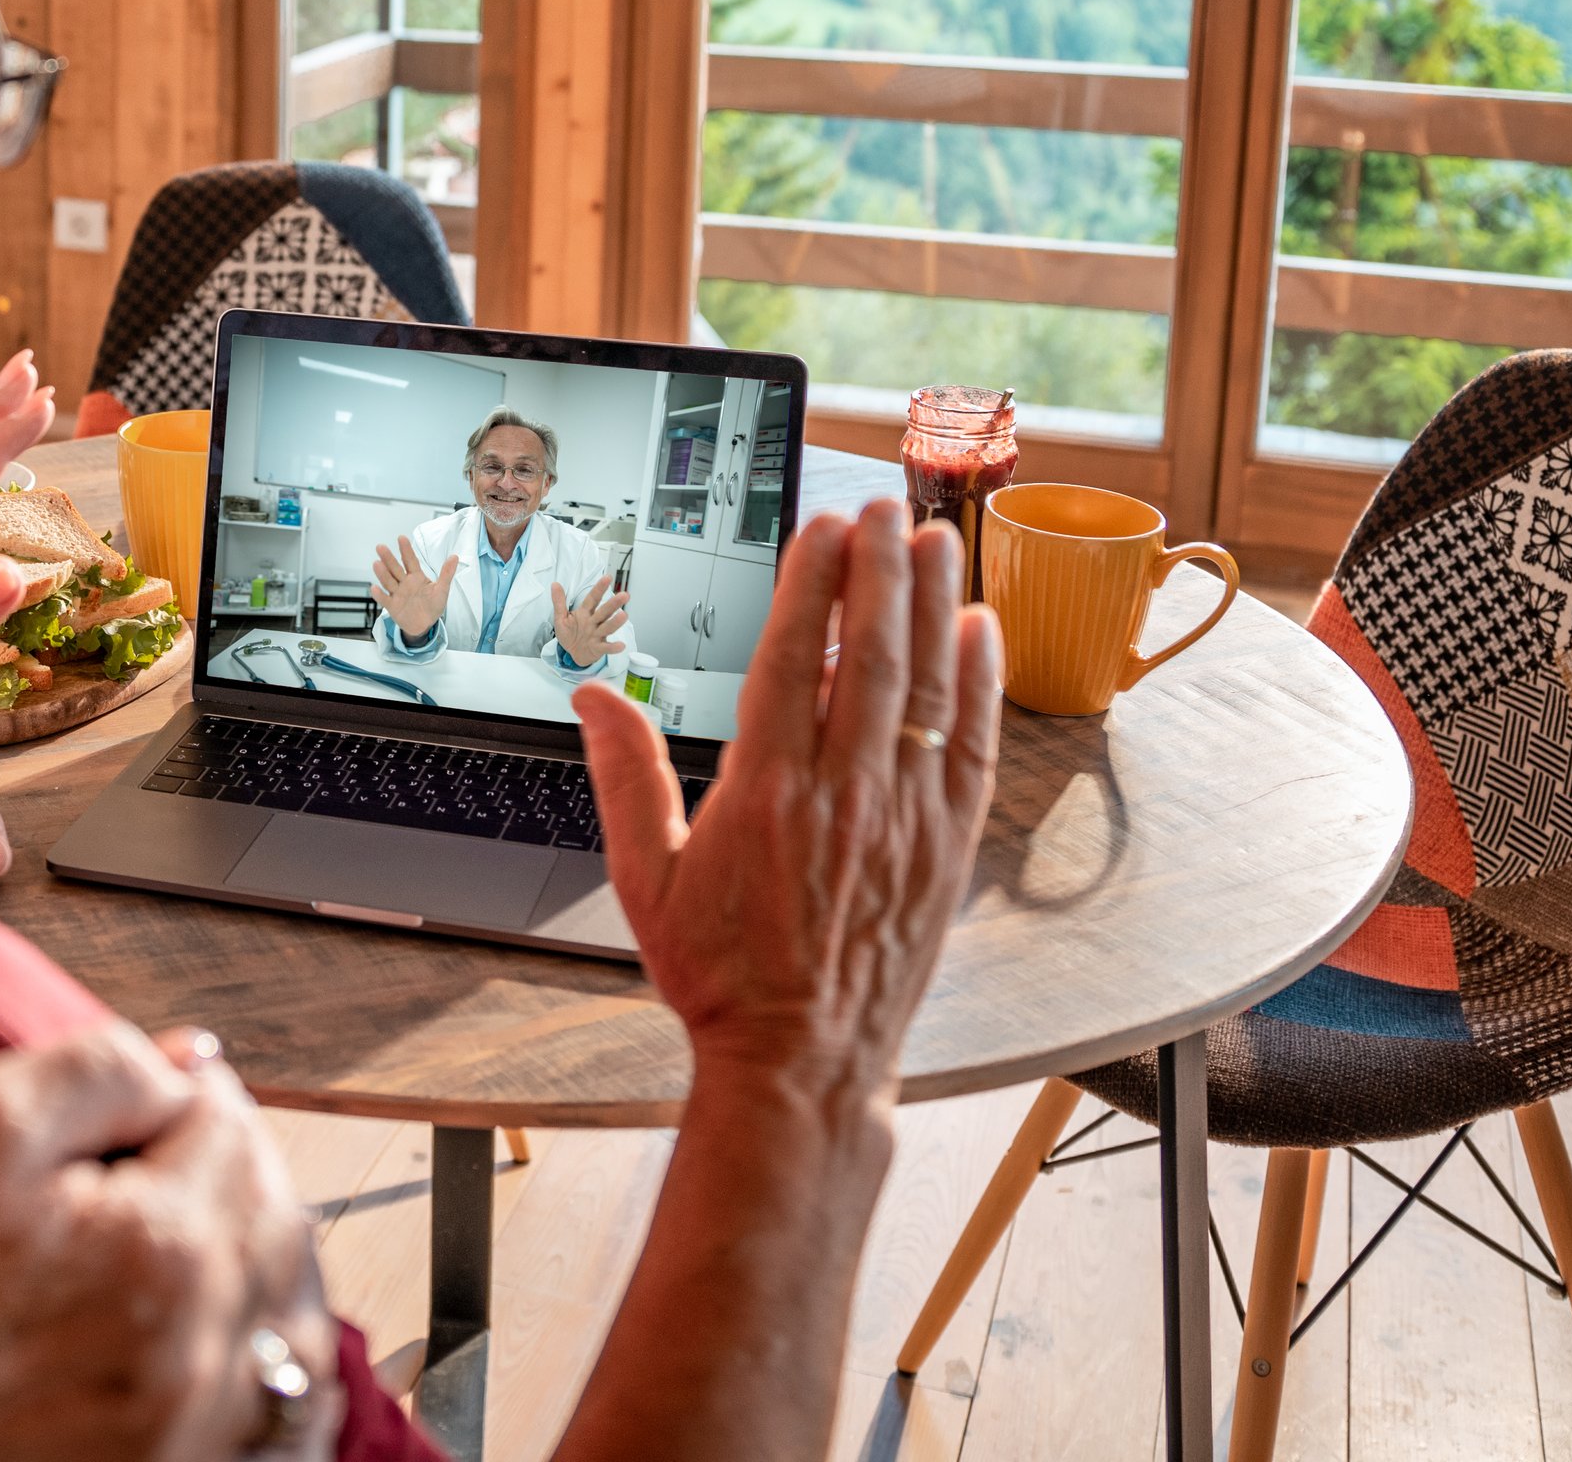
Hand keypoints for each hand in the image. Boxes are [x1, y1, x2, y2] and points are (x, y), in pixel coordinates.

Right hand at [0, 1024, 339, 1461]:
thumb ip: (101, 1067)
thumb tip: (185, 1066)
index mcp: (164, 1247)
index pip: (232, 1131)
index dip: (194, 1094)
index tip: (158, 1093)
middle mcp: (200, 1353)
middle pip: (279, 1228)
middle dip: (244, 1171)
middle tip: (191, 1149)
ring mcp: (189, 1437)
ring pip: (301, 1337)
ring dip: (279, 1272)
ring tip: (232, 1239)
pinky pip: (279, 1444)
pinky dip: (286, 1389)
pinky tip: (256, 1358)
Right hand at [368, 537, 463, 641]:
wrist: (425, 625)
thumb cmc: (432, 605)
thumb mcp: (442, 589)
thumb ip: (446, 573)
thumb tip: (455, 557)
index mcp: (416, 576)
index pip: (410, 560)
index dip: (406, 550)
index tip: (401, 538)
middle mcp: (404, 583)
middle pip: (395, 569)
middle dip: (388, 558)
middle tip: (381, 547)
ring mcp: (397, 594)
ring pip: (389, 581)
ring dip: (383, 573)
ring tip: (377, 563)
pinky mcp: (392, 606)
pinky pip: (385, 599)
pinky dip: (379, 595)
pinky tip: (375, 588)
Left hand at [550, 572, 624, 665]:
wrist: (573, 654)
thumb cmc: (570, 635)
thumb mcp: (561, 618)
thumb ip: (559, 602)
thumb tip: (555, 584)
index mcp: (585, 613)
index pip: (592, 599)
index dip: (599, 589)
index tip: (607, 578)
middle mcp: (593, 622)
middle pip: (604, 611)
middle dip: (613, 604)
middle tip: (624, 595)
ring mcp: (597, 635)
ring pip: (607, 627)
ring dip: (615, 622)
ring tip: (624, 615)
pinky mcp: (599, 648)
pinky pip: (607, 647)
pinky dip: (613, 647)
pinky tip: (621, 645)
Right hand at [568, 499, 998, 1096]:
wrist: (801, 1064)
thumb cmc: (721, 974)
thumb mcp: (643, 877)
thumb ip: (621, 775)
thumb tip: (593, 695)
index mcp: (763, 796)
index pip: (790, 659)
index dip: (809, 584)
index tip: (820, 529)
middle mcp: (842, 798)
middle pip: (868, 656)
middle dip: (877, 571)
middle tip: (881, 509)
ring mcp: (903, 822)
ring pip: (924, 690)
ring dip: (933, 605)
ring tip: (933, 540)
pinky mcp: (945, 850)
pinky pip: (970, 749)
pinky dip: (978, 686)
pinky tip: (977, 632)